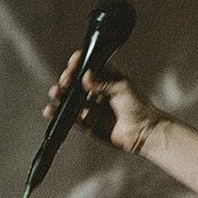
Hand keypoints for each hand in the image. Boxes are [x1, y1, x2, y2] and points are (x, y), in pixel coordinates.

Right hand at [43, 50, 161, 154]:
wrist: (145, 132)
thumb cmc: (140, 108)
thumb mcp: (122, 89)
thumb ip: (102, 83)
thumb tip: (86, 75)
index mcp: (108, 79)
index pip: (89, 68)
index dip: (79, 65)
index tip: (72, 65)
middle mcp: (98, 92)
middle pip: (76, 83)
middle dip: (67, 80)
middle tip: (64, 81)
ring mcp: (93, 108)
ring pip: (72, 100)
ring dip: (61, 96)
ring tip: (56, 93)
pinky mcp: (89, 124)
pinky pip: (72, 118)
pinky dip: (61, 114)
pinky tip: (53, 110)